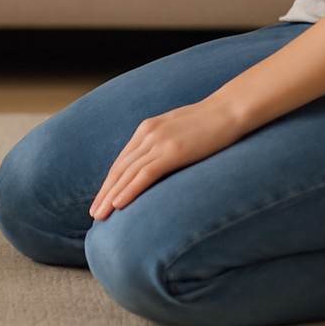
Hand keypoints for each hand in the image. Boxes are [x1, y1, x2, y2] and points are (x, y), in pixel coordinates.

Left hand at [89, 99, 247, 220]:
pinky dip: (129, 190)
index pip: (123, 160)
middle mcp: (147, 134)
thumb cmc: (210, 123)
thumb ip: (165, 144)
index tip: (102, 199)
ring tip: (100, 215)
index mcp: (147, 129)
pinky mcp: (172, 151)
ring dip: (111, 196)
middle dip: (105, 192)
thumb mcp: (179, 131)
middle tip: (94, 214)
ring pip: (128, 173)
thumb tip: (158, 163)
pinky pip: (145, 174)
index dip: (110, 182)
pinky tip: (119, 204)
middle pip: (120, 168)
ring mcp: (159, 142)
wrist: (230, 110)